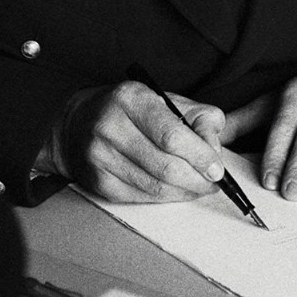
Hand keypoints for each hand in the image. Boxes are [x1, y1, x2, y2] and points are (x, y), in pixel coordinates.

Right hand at [46, 82, 227, 202]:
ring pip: (154, 186)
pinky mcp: (96, 181)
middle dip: (197, 179)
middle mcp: (110, 126)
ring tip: (198, 186)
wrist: (79, 122)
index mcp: (131, 98)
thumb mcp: (167, 99)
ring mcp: (99, 156)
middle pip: (165, 166)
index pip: (172, 135)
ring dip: (184, 192)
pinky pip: (140, 197)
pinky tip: (175, 190)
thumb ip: (199, 117)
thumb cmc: (132, 110)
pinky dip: (164, 198)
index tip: (217, 169)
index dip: (199, 156)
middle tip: (213, 183)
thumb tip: (214, 150)